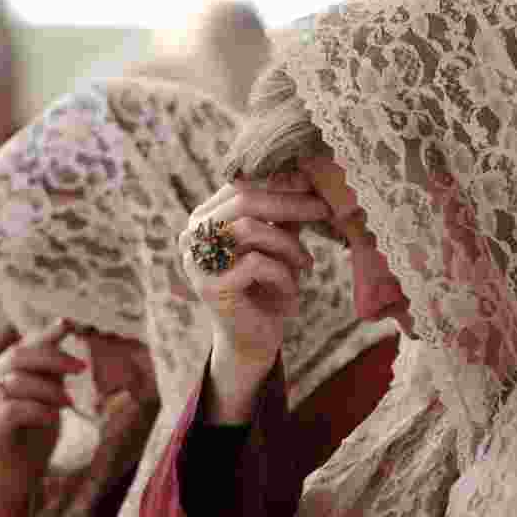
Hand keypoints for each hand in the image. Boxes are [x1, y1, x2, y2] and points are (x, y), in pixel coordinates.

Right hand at [0, 319, 86, 516]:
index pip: (22, 345)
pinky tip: (52, 418)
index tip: (69, 322)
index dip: (45, 333)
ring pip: (18, 380)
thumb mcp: (45, 404)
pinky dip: (40, 410)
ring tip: (68, 403)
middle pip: (19, 355)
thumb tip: (71, 356)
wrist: (8, 485)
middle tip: (81, 367)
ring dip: (50, 389)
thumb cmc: (28, 443)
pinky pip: (15, 408)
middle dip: (53, 357)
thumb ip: (51, 381)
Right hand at [179, 175, 329, 421]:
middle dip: (290, 203)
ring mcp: (197, 262)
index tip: (313, 183)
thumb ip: (281, 214)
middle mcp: (192, 236)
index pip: (239, 186)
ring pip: (251, 230)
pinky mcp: (210, 287)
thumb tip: (307, 175)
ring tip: (306, 265)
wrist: (253, 340)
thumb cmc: (266, 288)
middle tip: (323, 209)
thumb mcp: (275, 244)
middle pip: (244, 200)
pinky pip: (257, 264)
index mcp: (204, 220)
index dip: (278, 182)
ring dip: (289, 246)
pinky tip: (290, 292)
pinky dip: (283, 275)